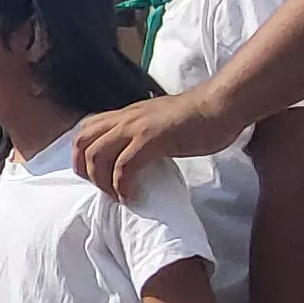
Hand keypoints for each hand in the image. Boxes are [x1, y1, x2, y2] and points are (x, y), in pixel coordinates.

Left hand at [71, 93, 242, 200]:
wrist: (221, 106)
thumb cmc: (199, 117)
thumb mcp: (161, 122)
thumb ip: (146, 133)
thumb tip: (139, 154)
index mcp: (127, 114)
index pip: (87, 128)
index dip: (82, 154)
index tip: (96, 175)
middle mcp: (126, 118)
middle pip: (82, 141)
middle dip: (84, 169)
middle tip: (101, 189)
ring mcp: (137, 127)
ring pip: (97, 155)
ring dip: (102, 181)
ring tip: (117, 195)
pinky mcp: (152, 139)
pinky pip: (124, 167)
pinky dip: (122, 185)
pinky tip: (131, 196)